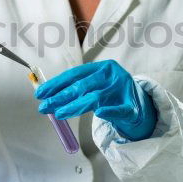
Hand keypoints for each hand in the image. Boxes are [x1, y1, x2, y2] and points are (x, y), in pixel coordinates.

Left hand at [34, 60, 157, 140]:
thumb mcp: (96, 85)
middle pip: (82, 86)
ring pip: (95, 98)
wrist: (142, 104)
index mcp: (102, 67)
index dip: (56, 84)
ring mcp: (123, 90)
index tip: (41, 93)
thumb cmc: (112, 95)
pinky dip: (109, 111)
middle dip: (60, 97)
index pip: (75, 74)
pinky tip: (100, 113)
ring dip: (75, 106)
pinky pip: (118, 110)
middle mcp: (112, 76)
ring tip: (59, 114)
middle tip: (44, 107)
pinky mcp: (132, 107)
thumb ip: (76, 89)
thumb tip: (47, 97)